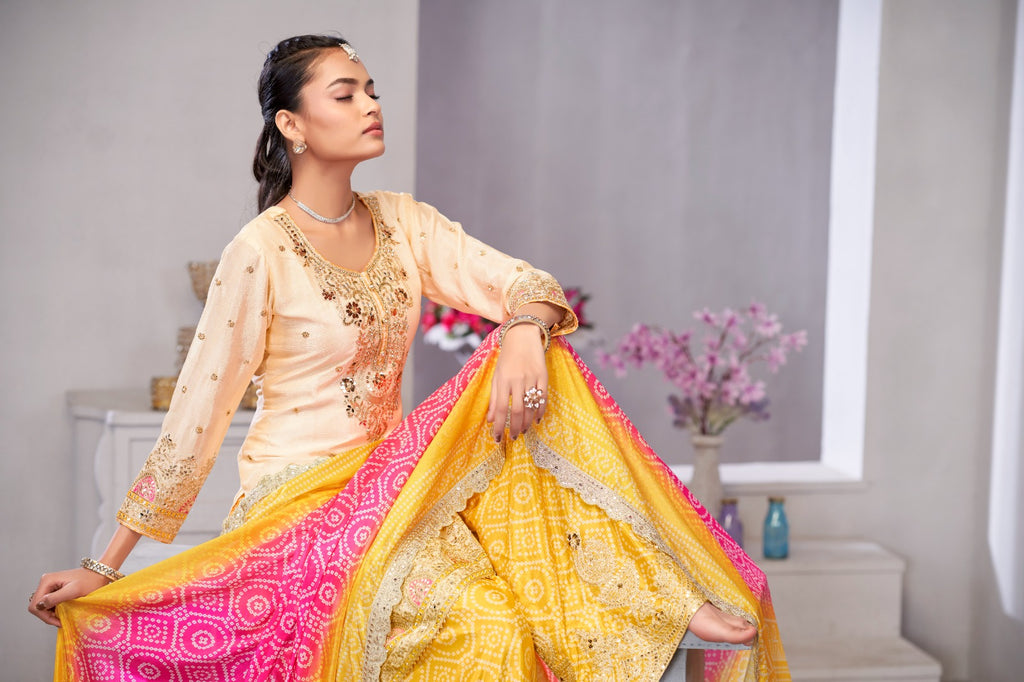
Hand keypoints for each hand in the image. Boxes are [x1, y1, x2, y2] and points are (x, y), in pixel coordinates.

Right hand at [28, 567, 110, 626]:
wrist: (99, 574)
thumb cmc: (90, 581)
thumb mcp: (74, 591)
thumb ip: (55, 598)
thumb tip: (39, 606)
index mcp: (47, 581)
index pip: (35, 605)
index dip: (45, 616)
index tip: (59, 621)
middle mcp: (45, 582)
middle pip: (36, 606)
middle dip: (47, 616)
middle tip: (61, 620)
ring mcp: (49, 585)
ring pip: (42, 606)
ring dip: (51, 614)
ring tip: (64, 616)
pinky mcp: (54, 589)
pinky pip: (48, 603)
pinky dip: (54, 610)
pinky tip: (64, 611)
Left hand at [486, 322, 548, 440]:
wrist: (523, 336)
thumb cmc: (507, 358)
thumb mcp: (496, 376)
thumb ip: (493, 398)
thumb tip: (491, 420)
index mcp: (503, 380)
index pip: (501, 409)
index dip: (499, 426)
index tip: (497, 438)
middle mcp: (518, 380)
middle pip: (517, 410)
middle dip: (515, 428)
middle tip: (514, 438)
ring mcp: (532, 378)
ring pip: (531, 406)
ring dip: (527, 422)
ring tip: (523, 431)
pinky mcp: (544, 376)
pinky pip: (544, 398)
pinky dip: (541, 411)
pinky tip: (537, 420)